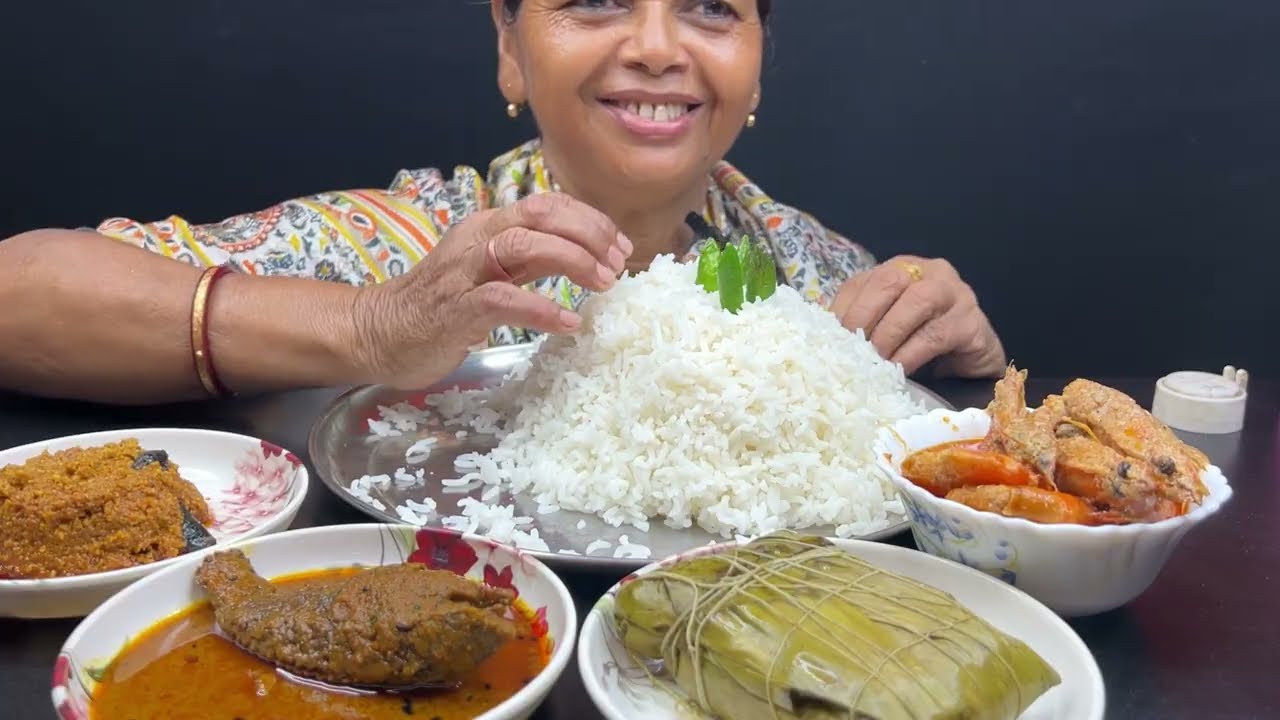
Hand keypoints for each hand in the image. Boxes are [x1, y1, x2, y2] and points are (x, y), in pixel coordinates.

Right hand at [350, 193, 630, 387]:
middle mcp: (477, 239)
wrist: (378, 334)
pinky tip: (568, 322)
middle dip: (588, 233)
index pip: (548, 205)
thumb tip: (588, 259)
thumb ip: (532, 262)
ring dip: (572, 260)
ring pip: (523, 244)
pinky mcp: (455, 309)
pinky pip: (503, 299)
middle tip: (618, 262)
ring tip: (603, 283)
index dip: (590, 220)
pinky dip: (541, 308)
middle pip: (540, 215)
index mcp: (489, 226)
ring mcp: (463, 272)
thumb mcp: (494, 274)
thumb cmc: (441, 308)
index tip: (620, 246)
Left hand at [829, 256, 1005, 377]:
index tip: (827, 338)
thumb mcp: (885, 328)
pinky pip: (936, 334)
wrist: (970, 362)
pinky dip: (911, 354)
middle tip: (849, 350)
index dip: (843, 309)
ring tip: (873, 362)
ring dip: (888, 335)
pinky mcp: (972, 322)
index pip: (864, 281)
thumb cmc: (921, 342)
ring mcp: (956, 293)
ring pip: (916, 303)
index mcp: (901, 269)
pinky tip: (897, 371)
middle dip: (864, 316)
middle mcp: (929, 272)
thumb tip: (816, 334)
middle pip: (890, 281)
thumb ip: (859, 323)